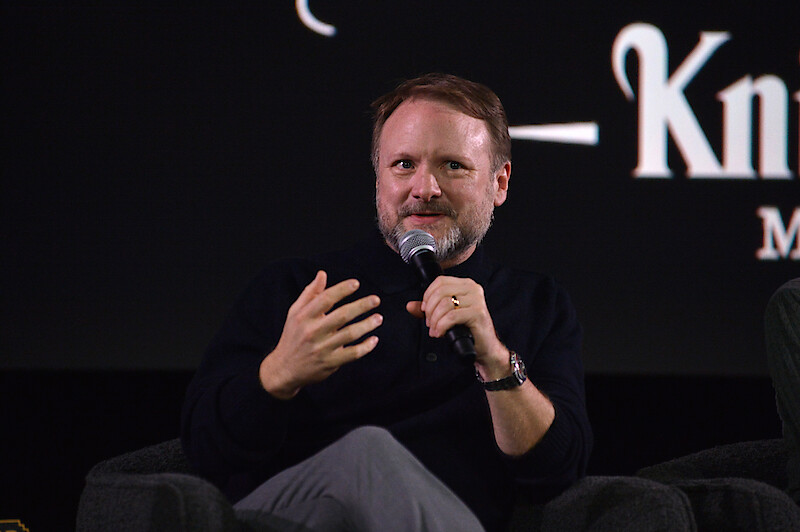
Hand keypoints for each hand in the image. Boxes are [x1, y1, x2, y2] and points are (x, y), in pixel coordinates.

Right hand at [260, 270, 381, 398]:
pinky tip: (373, 339)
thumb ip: (310, 293)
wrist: (285, 369)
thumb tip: (322, 274)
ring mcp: (322, 348)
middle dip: (361, 306)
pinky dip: (365, 347)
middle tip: (375, 300)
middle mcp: (313, 332)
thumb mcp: (295, 313)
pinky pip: (352, 354)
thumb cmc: (292, 337)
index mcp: (304, 317)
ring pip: (350, 334)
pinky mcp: (330, 362)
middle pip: (342, 315)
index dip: (342, 289)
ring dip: (367, 325)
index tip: (356, 283)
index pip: (325, 299)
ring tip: (378, 318)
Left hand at [406, 276, 508, 378]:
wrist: (484, 347)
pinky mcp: (478, 313)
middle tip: (429, 323)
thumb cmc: (466, 330)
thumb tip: (410, 306)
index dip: (428, 295)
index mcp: (465, 284)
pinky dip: (442, 326)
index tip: (425, 310)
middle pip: (440, 291)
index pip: (440, 281)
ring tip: (435, 330)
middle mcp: (473, 289)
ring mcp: (477, 300)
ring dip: (435, 320)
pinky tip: (440, 333)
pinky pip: (452, 316)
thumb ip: (428, 309)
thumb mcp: (444, 316)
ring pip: (445, 304)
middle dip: (430, 310)